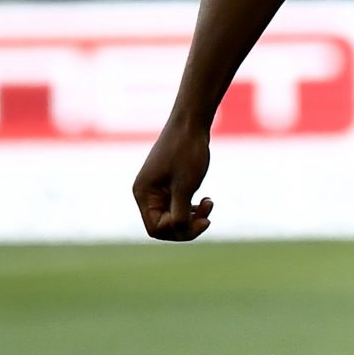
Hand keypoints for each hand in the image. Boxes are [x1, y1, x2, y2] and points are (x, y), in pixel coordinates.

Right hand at [133, 120, 213, 239]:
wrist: (191, 122)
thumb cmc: (186, 151)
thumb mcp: (185, 186)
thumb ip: (180, 213)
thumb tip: (178, 232)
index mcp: (143, 193)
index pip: (155, 228)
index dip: (177, 230)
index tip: (198, 219)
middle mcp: (147, 193)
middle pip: (164, 226)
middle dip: (187, 225)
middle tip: (208, 216)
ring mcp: (158, 188)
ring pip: (174, 217)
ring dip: (193, 217)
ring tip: (209, 204)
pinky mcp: (170, 183)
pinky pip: (179, 206)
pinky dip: (193, 207)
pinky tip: (206, 201)